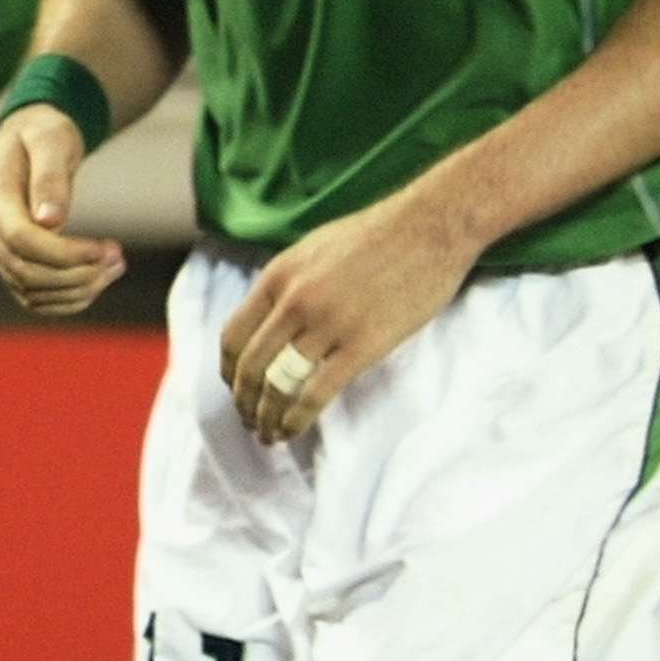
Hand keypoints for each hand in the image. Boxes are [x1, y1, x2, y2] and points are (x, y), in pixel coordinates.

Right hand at [0, 104, 123, 314]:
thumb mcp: (51, 139)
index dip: (63, 254)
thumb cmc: (43, 132)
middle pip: (25, 272)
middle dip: (76, 274)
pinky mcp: (10, 261)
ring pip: (31, 291)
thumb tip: (50, 221)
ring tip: (115, 265)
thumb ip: (50, 178)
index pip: (20, 240)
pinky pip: (34, 297)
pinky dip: (68, 299)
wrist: (30, 137)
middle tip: (118, 258)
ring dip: (77, 288)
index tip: (105, 249)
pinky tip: (97, 279)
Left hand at [219, 188, 483, 445]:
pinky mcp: (363, 345)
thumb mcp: (312, 250)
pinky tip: (291, 430)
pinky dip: (297, 418)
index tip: (235, 387)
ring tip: (267, 434)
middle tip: (248, 419)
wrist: (430, 226)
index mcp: (277, 276)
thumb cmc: (376, 236)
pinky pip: (316, 392)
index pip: (234, 335)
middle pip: (251, 366)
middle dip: (244, 400)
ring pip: (279, 384)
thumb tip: (268, 320)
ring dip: (267, 416)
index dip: (229, 370)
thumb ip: (286, 285)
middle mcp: (294, 301)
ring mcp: (327, 324)